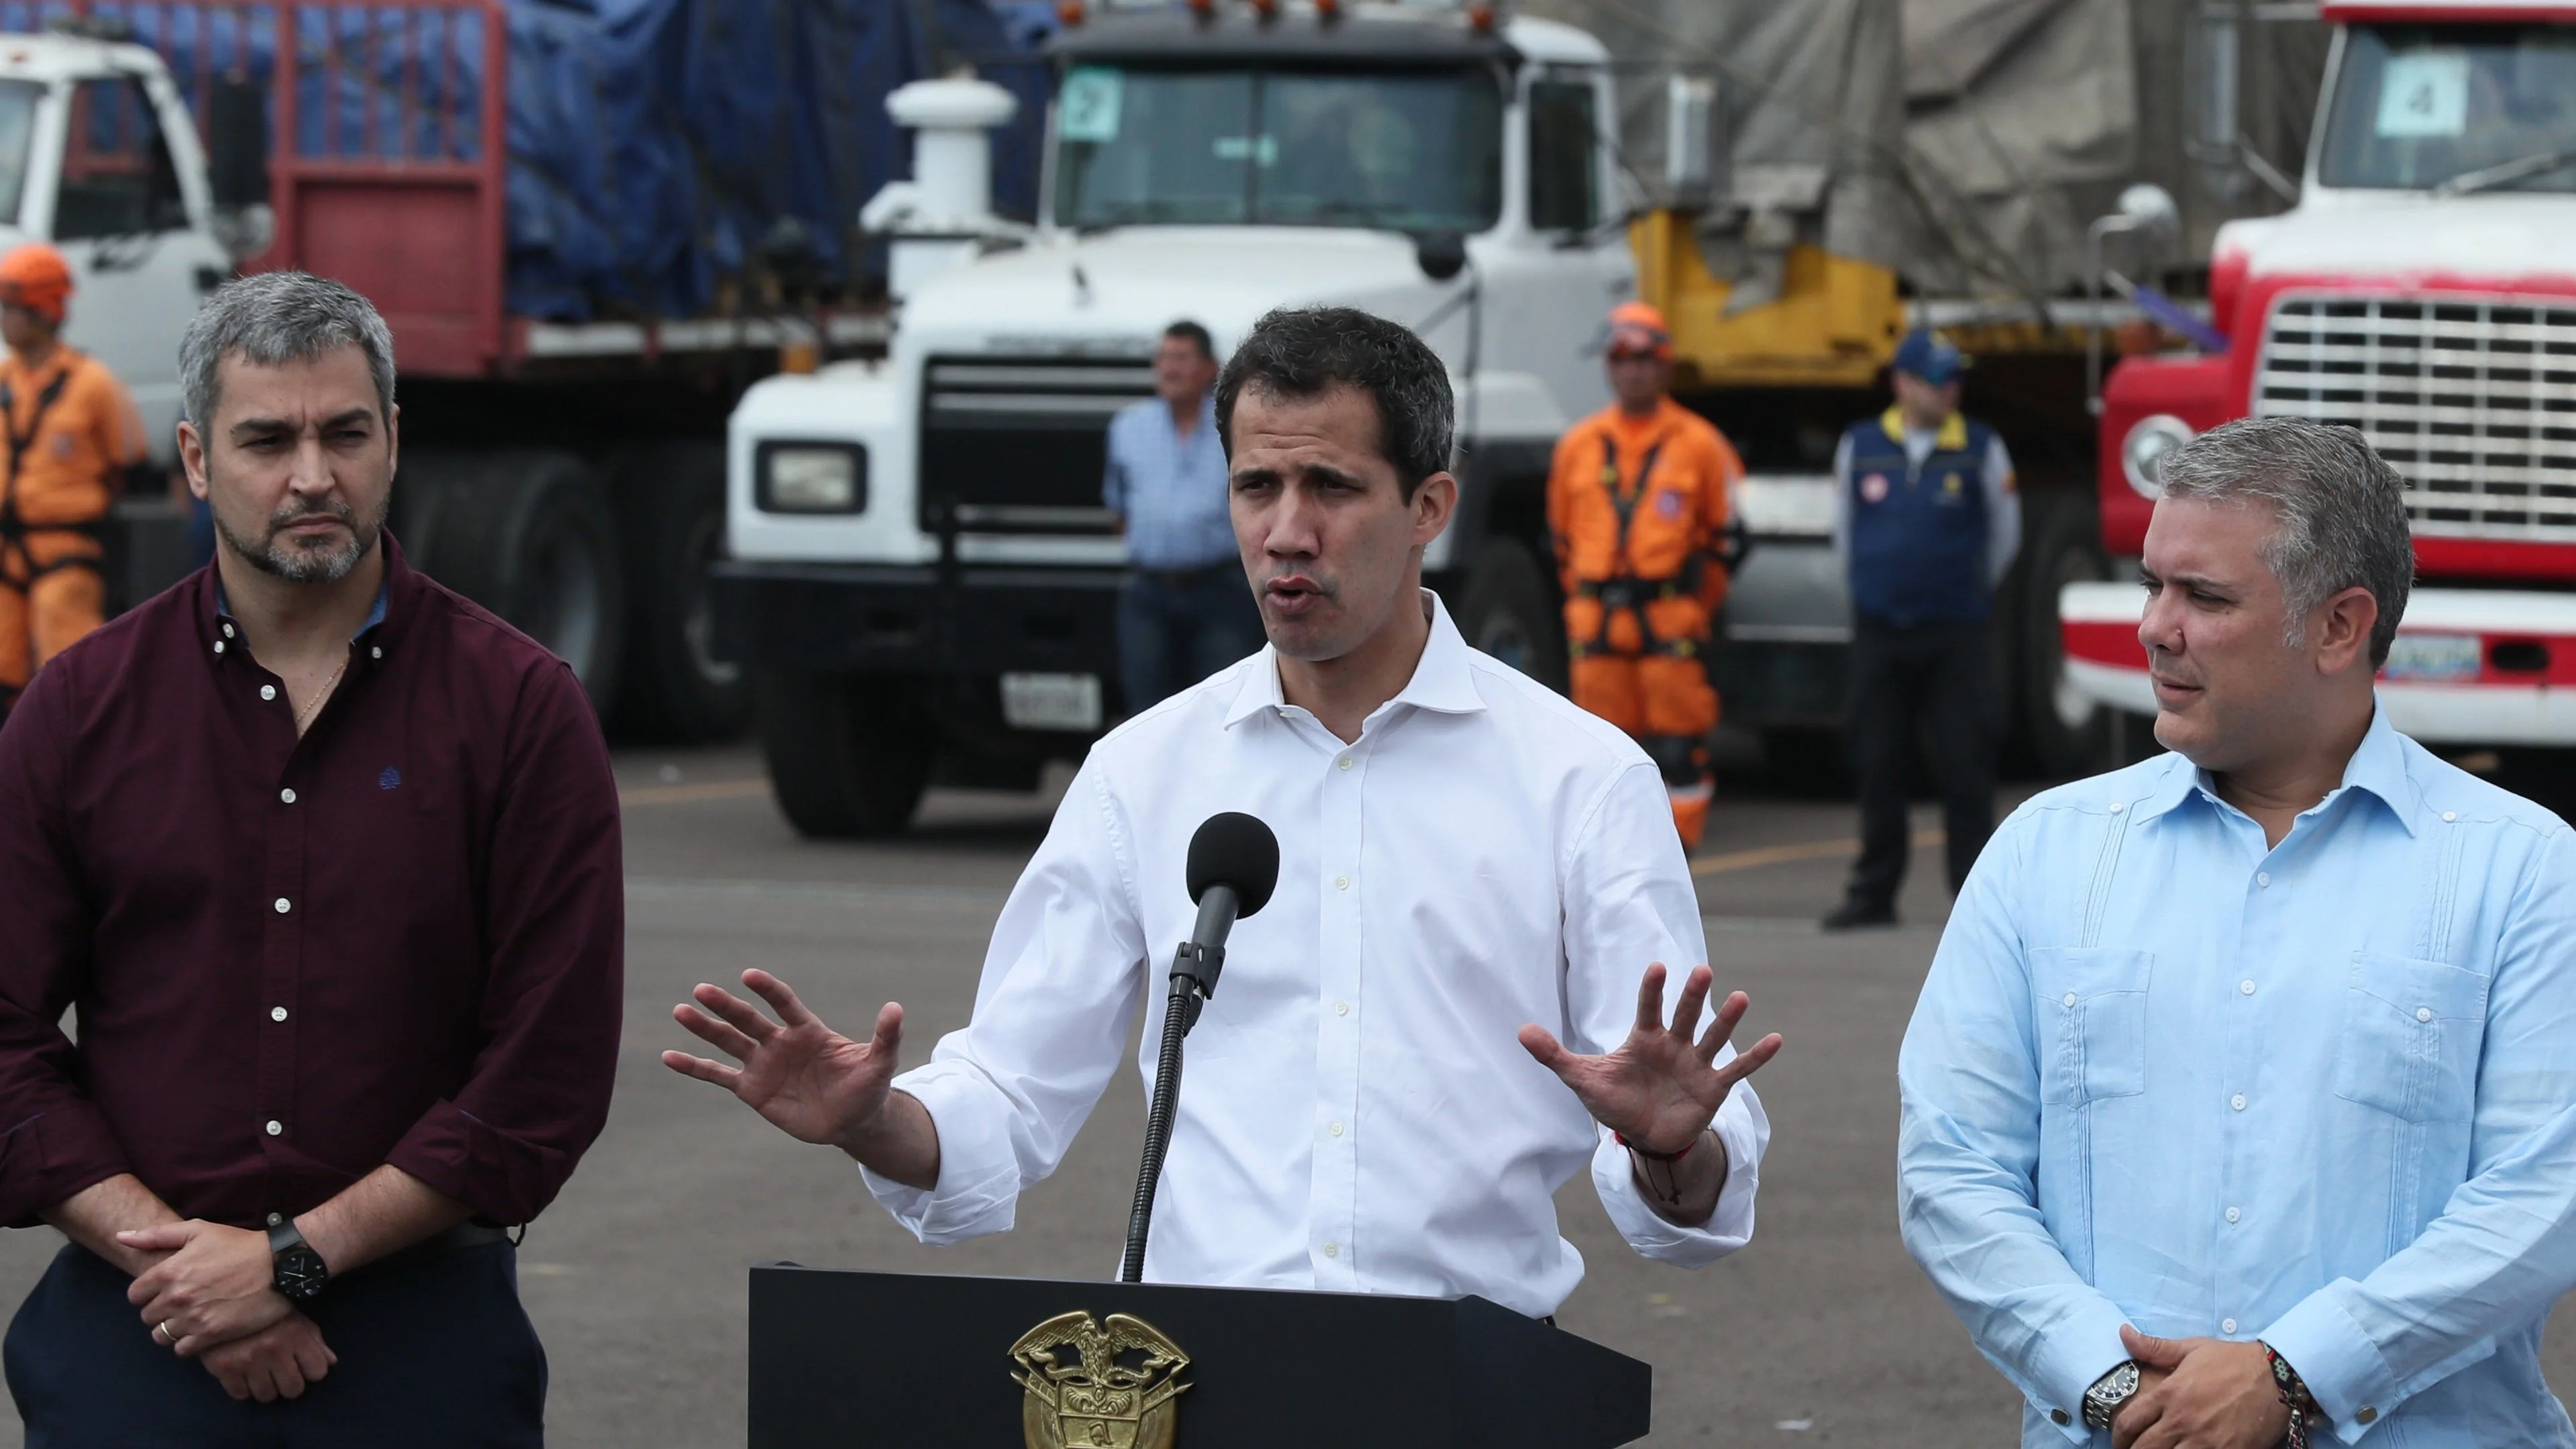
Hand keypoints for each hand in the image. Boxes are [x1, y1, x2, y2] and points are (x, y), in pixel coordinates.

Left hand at [117, 1220, 292, 1354]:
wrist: (280, 1265)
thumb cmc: (240, 1245)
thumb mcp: (199, 1230)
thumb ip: (156, 1235)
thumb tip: (120, 1236)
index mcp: (169, 1271)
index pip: (134, 1295)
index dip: (147, 1294)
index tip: (163, 1291)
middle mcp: (176, 1297)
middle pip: (147, 1317)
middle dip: (159, 1311)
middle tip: (180, 1304)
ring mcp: (193, 1318)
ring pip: (161, 1336)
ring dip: (171, 1329)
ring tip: (189, 1320)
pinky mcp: (211, 1335)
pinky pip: (182, 1350)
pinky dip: (187, 1344)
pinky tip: (201, 1331)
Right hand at [200, 1312, 336, 1401]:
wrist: (220, 1298)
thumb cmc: (265, 1308)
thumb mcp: (294, 1317)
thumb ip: (314, 1339)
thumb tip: (330, 1362)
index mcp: (296, 1334)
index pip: (318, 1372)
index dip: (312, 1370)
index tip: (303, 1365)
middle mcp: (274, 1350)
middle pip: (293, 1390)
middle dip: (290, 1383)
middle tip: (281, 1372)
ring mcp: (248, 1360)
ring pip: (267, 1396)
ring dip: (266, 1387)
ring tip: (262, 1372)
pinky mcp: (223, 1368)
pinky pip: (240, 1394)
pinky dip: (243, 1387)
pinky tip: (243, 1373)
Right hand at [664, 970, 904, 1152]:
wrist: (851, 1121)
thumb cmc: (866, 1088)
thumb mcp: (879, 1064)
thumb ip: (885, 1037)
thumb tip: (896, 1008)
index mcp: (808, 1031)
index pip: (784, 1004)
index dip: (768, 990)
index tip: (748, 975)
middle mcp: (780, 1042)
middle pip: (749, 1020)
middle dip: (726, 1006)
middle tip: (701, 990)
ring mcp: (762, 1064)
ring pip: (729, 1042)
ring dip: (704, 1028)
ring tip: (680, 1011)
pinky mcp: (751, 1089)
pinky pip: (718, 1075)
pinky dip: (694, 1066)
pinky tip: (669, 1056)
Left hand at [1517, 962, 1782, 1153]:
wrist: (1644, 1135)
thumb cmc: (1615, 1100)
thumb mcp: (1581, 1079)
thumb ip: (1554, 1055)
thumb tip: (1520, 1032)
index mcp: (1644, 1038)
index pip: (1648, 1008)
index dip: (1652, 990)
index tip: (1658, 967)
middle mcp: (1673, 1044)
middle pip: (1684, 1015)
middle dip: (1691, 995)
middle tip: (1702, 970)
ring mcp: (1696, 1064)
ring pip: (1713, 1037)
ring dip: (1727, 1019)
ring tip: (1741, 998)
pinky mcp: (1713, 1087)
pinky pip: (1738, 1070)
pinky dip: (1756, 1057)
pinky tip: (1776, 1039)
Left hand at [2112, 1326, 2288, 1448]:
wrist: (2277, 1377)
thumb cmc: (2233, 1361)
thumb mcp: (2192, 1348)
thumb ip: (2155, 1347)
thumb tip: (2123, 1333)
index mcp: (2169, 1393)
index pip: (2129, 1422)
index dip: (2117, 1436)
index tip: (2118, 1440)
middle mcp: (2182, 1420)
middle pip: (2143, 1448)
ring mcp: (2205, 1440)